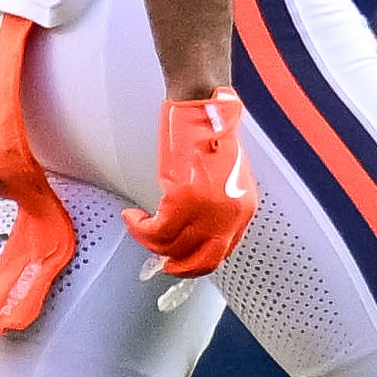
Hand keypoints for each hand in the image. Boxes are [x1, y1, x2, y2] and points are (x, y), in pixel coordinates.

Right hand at [123, 95, 257, 276]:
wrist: (203, 111)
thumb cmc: (211, 140)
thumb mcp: (226, 183)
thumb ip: (218, 210)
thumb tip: (195, 233)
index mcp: (244, 210)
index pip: (222, 253)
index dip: (196, 261)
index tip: (178, 259)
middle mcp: (230, 214)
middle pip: (200, 260)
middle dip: (176, 265)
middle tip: (160, 259)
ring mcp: (207, 209)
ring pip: (170, 246)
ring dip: (147, 240)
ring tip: (139, 223)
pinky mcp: (183, 198)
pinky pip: (154, 230)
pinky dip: (138, 228)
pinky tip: (132, 217)